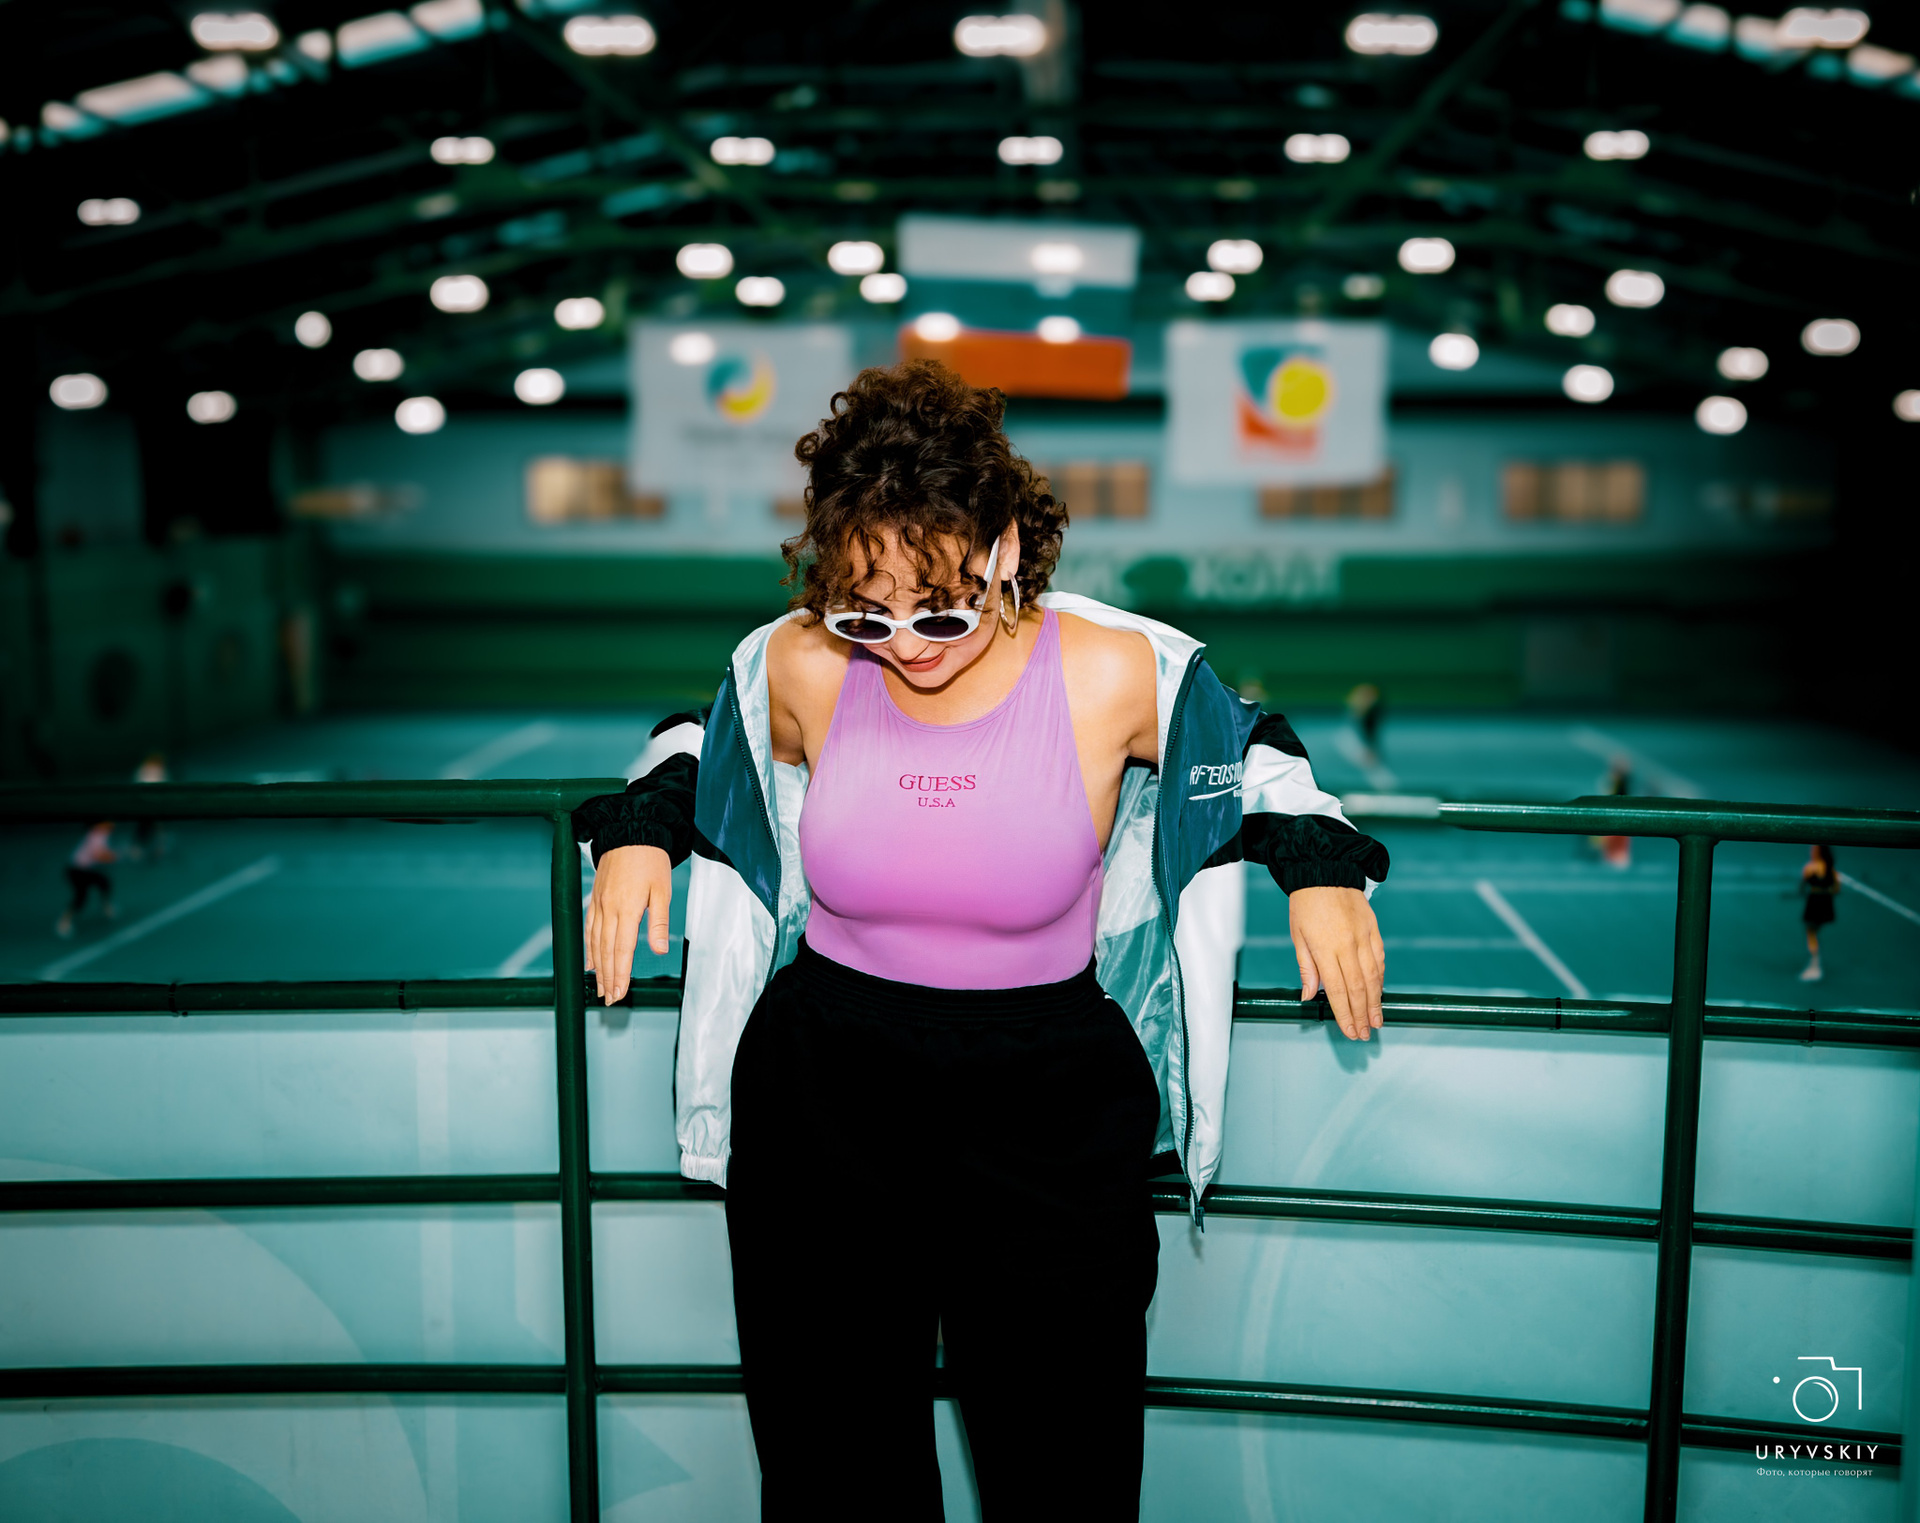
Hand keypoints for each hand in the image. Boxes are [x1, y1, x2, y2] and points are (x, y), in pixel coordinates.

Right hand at [584, 844, 671, 1004]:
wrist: (630, 831)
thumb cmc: (650, 859)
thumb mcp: (662, 890)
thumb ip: (659, 922)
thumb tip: (659, 950)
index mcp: (627, 909)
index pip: (622, 951)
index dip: (620, 975)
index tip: (619, 993)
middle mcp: (609, 909)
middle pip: (605, 952)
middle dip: (607, 978)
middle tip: (609, 999)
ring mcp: (599, 904)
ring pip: (594, 942)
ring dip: (597, 968)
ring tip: (599, 986)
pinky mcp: (594, 897)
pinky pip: (588, 927)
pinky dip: (588, 947)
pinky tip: (589, 961)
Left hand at [1289, 885, 1384, 1040]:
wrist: (1325, 870)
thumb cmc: (1305, 903)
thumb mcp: (1297, 936)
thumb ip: (1307, 968)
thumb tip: (1308, 996)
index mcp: (1325, 948)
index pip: (1336, 990)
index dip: (1344, 1014)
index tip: (1349, 1031)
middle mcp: (1347, 945)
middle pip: (1358, 988)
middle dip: (1362, 1015)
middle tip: (1365, 1034)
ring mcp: (1364, 937)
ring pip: (1373, 977)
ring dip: (1375, 1002)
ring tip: (1376, 1021)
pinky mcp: (1374, 929)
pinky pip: (1380, 959)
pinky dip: (1381, 978)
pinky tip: (1379, 993)